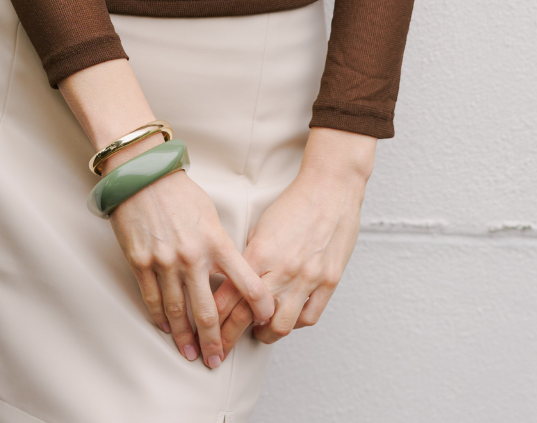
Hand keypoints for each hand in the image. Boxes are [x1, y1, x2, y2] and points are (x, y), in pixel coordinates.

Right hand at [56, 58, 273, 369]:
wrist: (141, 173)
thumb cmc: (179, 191)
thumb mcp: (209, 214)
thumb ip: (220, 244)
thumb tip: (229, 273)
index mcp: (216, 241)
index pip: (246, 281)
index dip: (259, 305)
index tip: (265, 321)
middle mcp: (192, 255)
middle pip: (207, 309)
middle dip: (214, 339)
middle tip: (217, 359)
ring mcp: (165, 261)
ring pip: (177, 310)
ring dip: (185, 336)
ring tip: (190, 353)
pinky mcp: (141, 261)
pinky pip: (152, 297)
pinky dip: (159, 316)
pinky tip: (165, 328)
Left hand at [214, 127, 375, 350]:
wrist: (331, 187)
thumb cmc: (295, 202)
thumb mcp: (262, 226)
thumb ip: (250, 256)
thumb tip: (236, 280)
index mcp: (260, 252)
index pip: (229, 296)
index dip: (214, 319)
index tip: (205, 329)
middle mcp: (282, 269)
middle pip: (248, 317)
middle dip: (229, 337)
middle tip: (220, 348)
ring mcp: (307, 278)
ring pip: (280, 326)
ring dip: (265, 335)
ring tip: (259, 334)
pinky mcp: (328, 282)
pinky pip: (308, 317)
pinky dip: (295, 324)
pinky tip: (287, 320)